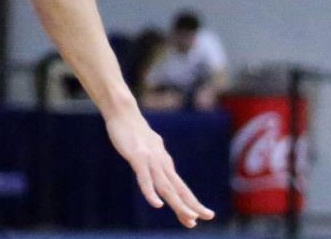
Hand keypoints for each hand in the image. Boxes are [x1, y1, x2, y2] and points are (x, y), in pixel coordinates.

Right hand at [107, 108, 213, 227]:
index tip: (201, 216)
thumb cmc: (133, 130)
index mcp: (165, 163)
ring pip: (166, 187)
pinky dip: (151, 192)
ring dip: (179, 204)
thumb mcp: (148, 147)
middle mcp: (162, 163)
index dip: (191, 202)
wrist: (123, 111)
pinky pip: (144, 178)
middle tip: (207, 217)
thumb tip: (161, 165)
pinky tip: (157, 204)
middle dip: (193, 205)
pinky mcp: (137, 157)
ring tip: (190, 218)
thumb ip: (156, 158)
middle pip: (179, 188)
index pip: (180, 186)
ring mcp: (150, 160)